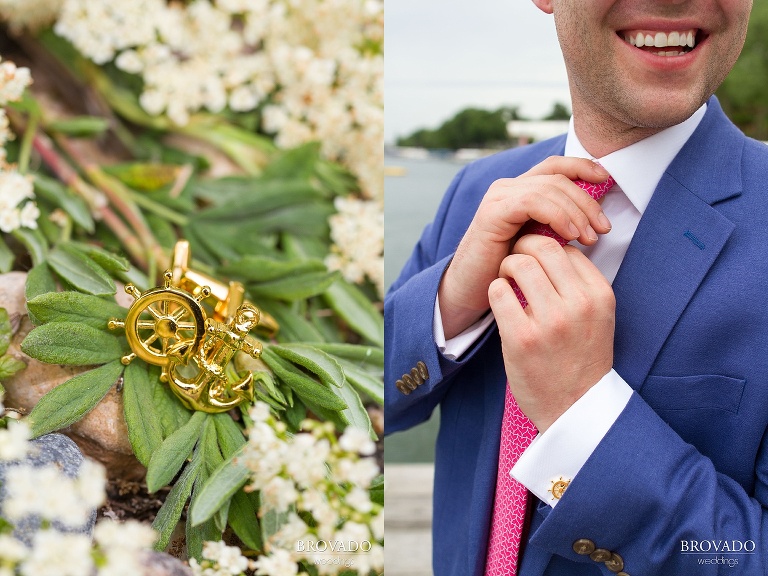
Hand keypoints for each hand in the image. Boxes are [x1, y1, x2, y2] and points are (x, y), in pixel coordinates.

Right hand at [438, 156, 611, 337]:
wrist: (472, 291)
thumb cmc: (507, 271)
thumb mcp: (540, 243)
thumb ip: (559, 225)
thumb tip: (596, 218)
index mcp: (519, 190)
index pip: (555, 165)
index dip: (583, 166)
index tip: (608, 181)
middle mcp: (507, 188)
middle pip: (557, 177)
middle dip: (587, 200)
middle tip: (603, 228)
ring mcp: (498, 198)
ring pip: (548, 188)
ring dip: (576, 211)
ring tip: (589, 237)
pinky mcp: (492, 213)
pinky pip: (532, 202)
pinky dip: (557, 215)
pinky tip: (569, 235)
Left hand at [488, 234, 614, 432]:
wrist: (576, 407)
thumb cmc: (582, 358)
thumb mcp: (597, 317)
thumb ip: (580, 284)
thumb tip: (554, 245)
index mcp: (600, 296)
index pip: (568, 248)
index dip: (547, 245)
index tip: (536, 257)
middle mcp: (578, 305)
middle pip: (543, 247)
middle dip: (523, 246)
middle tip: (515, 259)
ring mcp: (550, 322)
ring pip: (519, 264)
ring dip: (507, 265)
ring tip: (506, 278)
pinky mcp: (521, 339)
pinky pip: (499, 292)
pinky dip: (496, 289)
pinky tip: (501, 300)